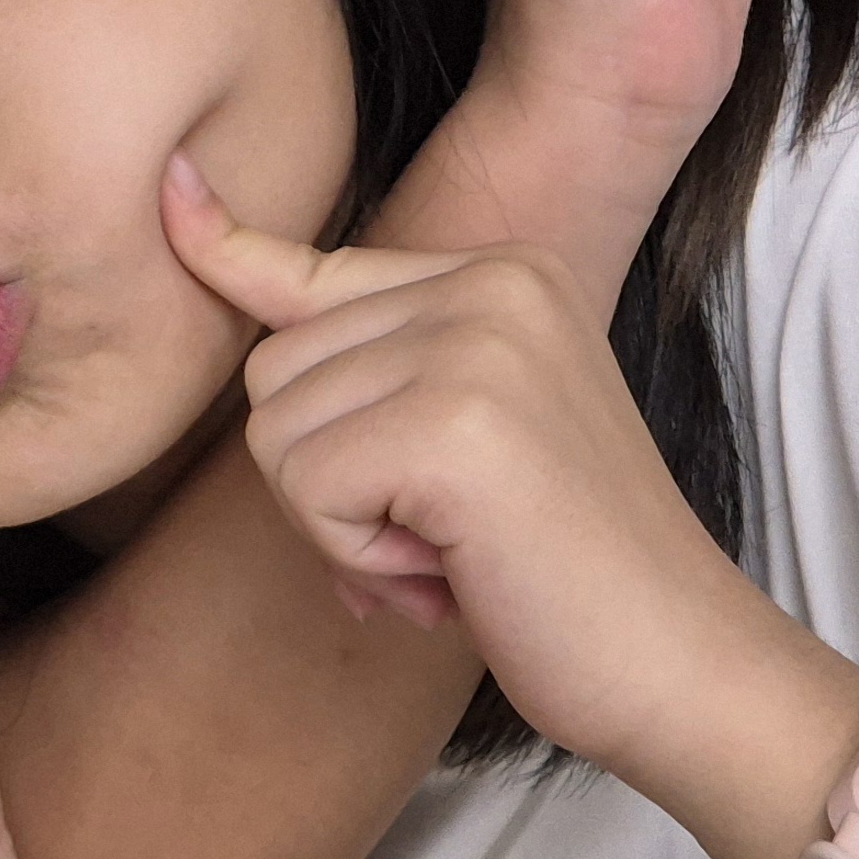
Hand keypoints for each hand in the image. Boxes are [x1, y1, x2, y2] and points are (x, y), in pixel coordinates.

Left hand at [162, 162, 852, 809]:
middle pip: (274, 367)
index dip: (228, 247)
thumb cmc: (566, 573)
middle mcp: (487, 282)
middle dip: (329, 479)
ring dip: (343, 527)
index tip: (173, 191)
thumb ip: (372, 376)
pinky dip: (357, 557)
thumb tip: (248, 321)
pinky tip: (449, 576)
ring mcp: (473, 345)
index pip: (317, 262)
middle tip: (440, 534)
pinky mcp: (453, 425)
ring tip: (454, 553)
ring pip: (277, 429)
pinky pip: (307, 487)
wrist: (684, 666)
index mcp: (499, 273)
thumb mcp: (469, 436)